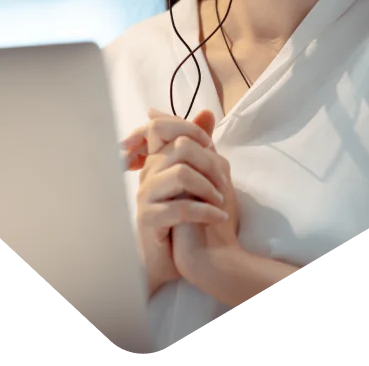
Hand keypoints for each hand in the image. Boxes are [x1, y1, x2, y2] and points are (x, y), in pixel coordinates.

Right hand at [121, 109, 228, 297]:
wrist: (184, 257)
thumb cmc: (190, 215)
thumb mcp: (198, 175)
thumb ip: (199, 144)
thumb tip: (206, 111)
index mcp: (157, 160)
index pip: (159, 126)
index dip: (187, 127)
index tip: (208, 145)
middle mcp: (148, 174)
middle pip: (178, 146)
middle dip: (208, 162)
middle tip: (223, 181)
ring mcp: (146, 196)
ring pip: (181, 174)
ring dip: (208, 188)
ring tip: (221, 202)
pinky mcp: (149, 219)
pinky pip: (181, 208)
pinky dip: (206, 212)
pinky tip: (219, 217)